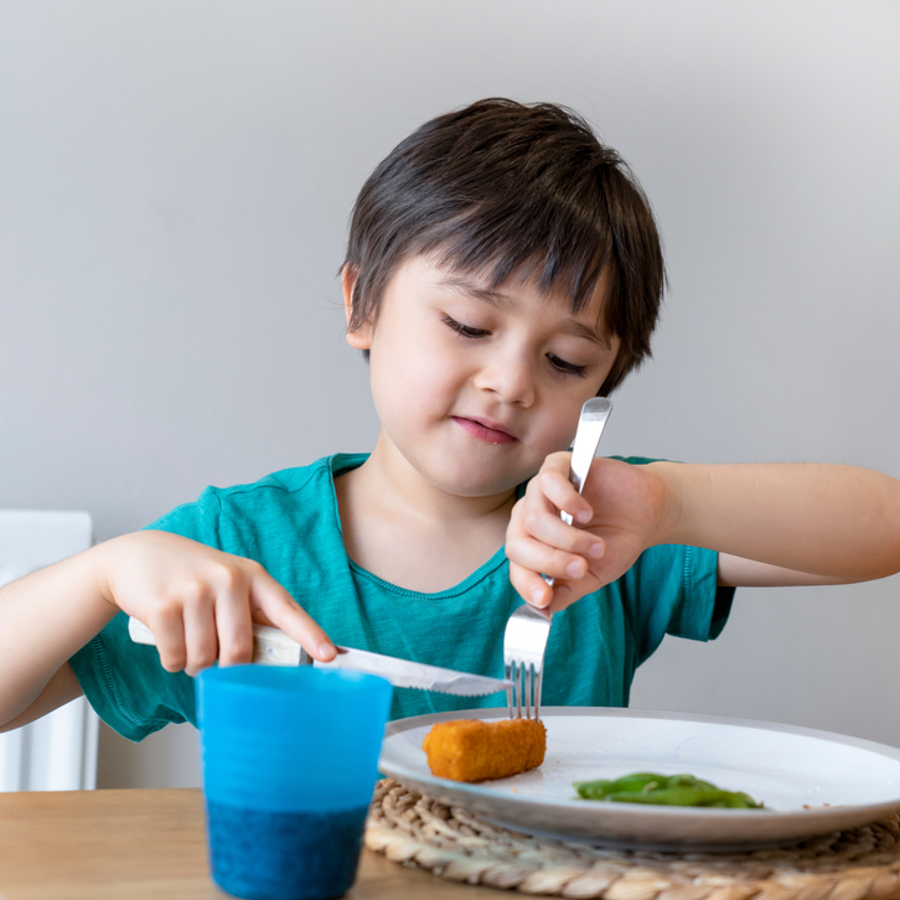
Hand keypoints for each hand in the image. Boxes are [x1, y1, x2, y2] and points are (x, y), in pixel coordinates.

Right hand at [97, 531, 335, 675]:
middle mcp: (228, 579)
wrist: (139, 557)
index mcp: (252, 576)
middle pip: (238, 651)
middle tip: (214, 656)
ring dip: (194, 664)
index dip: (310, 634)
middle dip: (225, 667)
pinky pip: (175, 659)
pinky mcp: (163, 606)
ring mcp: (194, 591)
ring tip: (187, 639)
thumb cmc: (194, 578)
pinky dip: (171, 660)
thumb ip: (254, 613)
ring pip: (203, 659)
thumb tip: (280, 658)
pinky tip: (168, 637)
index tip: (330, 656)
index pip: (287, 609)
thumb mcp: (230, 582)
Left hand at [506, 454, 668, 612]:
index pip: (516, 567)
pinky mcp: (557, 466)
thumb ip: (567, 590)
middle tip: (581, 569)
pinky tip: (587, 513)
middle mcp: (528, 517)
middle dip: (550, 562)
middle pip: (516, 543)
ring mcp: (539, 491)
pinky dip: (568, 502)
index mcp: (531, 544)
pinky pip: (547, 482)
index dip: (527, 585)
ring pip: (533, 518)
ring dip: (568, 538)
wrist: (646, 514)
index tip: (546, 599)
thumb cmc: (616, 540)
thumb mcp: (592, 575)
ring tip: (597, 546)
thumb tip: (544, 610)